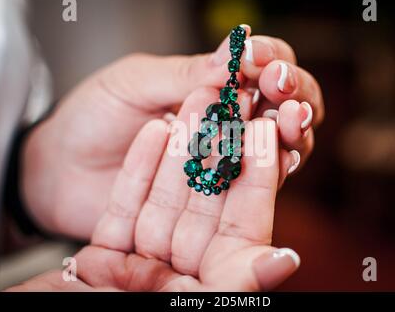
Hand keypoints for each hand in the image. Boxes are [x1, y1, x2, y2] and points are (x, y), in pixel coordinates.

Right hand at [8, 88, 299, 290]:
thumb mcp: (190, 301)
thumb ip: (237, 282)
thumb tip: (287, 260)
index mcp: (208, 285)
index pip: (244, 222)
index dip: (257, 175)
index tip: (266, 130)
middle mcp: (180, 271)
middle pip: (207, 202)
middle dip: (219, 150)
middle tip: (232, 103)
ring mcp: (143, 257)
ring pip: (169, 194)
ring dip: (182, 148)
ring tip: (194, 102)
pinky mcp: (107, 249)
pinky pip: (127, 203)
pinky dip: (139, 167)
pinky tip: (154, 129)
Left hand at [22, 26, 323, 238]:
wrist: (63, 168)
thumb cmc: (95, 116)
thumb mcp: (134, 83)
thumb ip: (183, 74)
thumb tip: (234, 53)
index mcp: (211, 85)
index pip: (260, 66)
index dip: (270, 58)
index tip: (258, 58)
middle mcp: (229, 122)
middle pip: (284, 104)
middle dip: (294, 91)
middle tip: (280, 87)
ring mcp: (229, 160)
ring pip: (282, 142)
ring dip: (294, 128)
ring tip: (288, 118)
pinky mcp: (221, 197)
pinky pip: (259, 182)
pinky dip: (276, 166)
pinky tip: (282, 156)